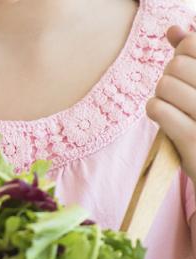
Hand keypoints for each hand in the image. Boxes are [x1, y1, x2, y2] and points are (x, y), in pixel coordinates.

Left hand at [148, 26, 195, 179]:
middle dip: (170, 76)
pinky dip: (156, 111)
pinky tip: (166, 119)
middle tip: (178, 93)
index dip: (184, 54)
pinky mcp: (195, 140)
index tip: (188, 71)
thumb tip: (174, 30)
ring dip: (162, 96)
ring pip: (165, 85)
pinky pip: (158, 109)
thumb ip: (193, 57)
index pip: (194, 45)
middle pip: (177, 65)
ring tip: (174, 108)